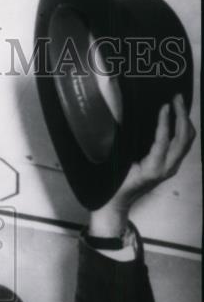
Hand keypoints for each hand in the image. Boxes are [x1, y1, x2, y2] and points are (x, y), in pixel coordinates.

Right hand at [89, 94, 195, 236]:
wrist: (118, 203)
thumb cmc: (114, 185)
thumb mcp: (117, 166)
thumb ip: (125, 147)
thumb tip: (126, 123)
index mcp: (152, 170)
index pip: (164, 140)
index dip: (165, 121)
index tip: (164, 105)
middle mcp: (166, 169)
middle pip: (184, 138)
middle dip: (182, 115)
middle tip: (176, 98)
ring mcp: (171, 168)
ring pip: (188, 141)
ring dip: (185, 121)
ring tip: (178, 104)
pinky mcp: (172, 166)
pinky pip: (184, 145)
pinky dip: (183, 129)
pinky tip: (177, 119)